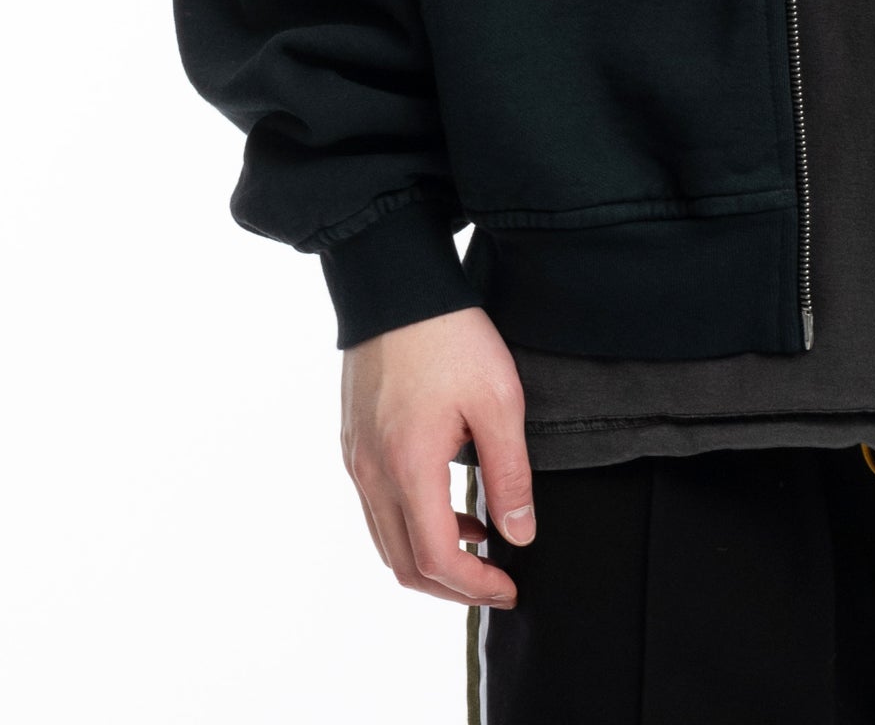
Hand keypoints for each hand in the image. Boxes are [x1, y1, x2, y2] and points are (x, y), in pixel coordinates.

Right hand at [340, 306, 535, 606]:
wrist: (396, 287)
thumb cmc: (451, 336)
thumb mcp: (498, 400)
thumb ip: (510, 472)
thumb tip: (521, 535)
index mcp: (408, 466)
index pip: (436, 557)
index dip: (474, 585)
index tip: (511, 588)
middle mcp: (371, 473)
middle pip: (403, 564)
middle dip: (452, 586)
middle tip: (497, 583)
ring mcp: (356, 460)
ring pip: (386, 541)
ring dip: (430, 558)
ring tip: (480, 546)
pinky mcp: (353, 443)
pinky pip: (377, 509)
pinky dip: (412, 526)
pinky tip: (452, 506)